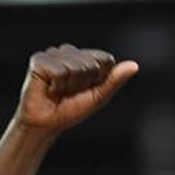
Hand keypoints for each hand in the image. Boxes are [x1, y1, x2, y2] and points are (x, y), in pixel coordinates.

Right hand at [15, 44, 138, 132]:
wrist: (44, 123)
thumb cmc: (70, 110)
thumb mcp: (98, 98)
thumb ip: (114, 81)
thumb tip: (135, 65)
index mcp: (86, 58)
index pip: (106, 60)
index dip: (100, 79)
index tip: (86, 90)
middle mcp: (70, 51)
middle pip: (91, 65)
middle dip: (83, 85)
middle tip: (68, 93)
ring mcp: (54, 53)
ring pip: (76, 68)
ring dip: (69, 87)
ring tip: (58, 92)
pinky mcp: (40, 59)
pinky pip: (60, 72)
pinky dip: (56, 87)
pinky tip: (48, 89)